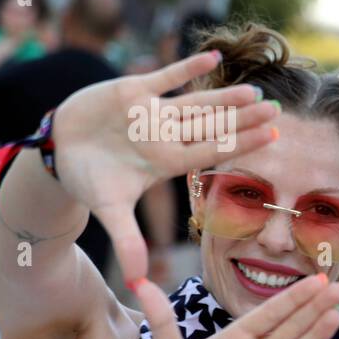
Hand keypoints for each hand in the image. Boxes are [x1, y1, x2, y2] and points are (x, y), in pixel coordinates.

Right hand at [51, 51, 281, 284]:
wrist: (60, 151)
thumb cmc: (90, 180)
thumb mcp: (109, 210)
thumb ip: (128, 241)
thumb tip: (138, 282)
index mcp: (168, 162)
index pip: (213, 152)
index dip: (242, 143)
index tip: (273, 138)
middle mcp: (168, 136)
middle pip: (213, 126)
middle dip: (244, 119)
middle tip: (278, 110)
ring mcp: (154, 113)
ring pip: (197, 103)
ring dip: (224, 97)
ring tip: (255, 91)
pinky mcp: (133, 90)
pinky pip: (166, 77)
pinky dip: (186, 67)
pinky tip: (212, 56)